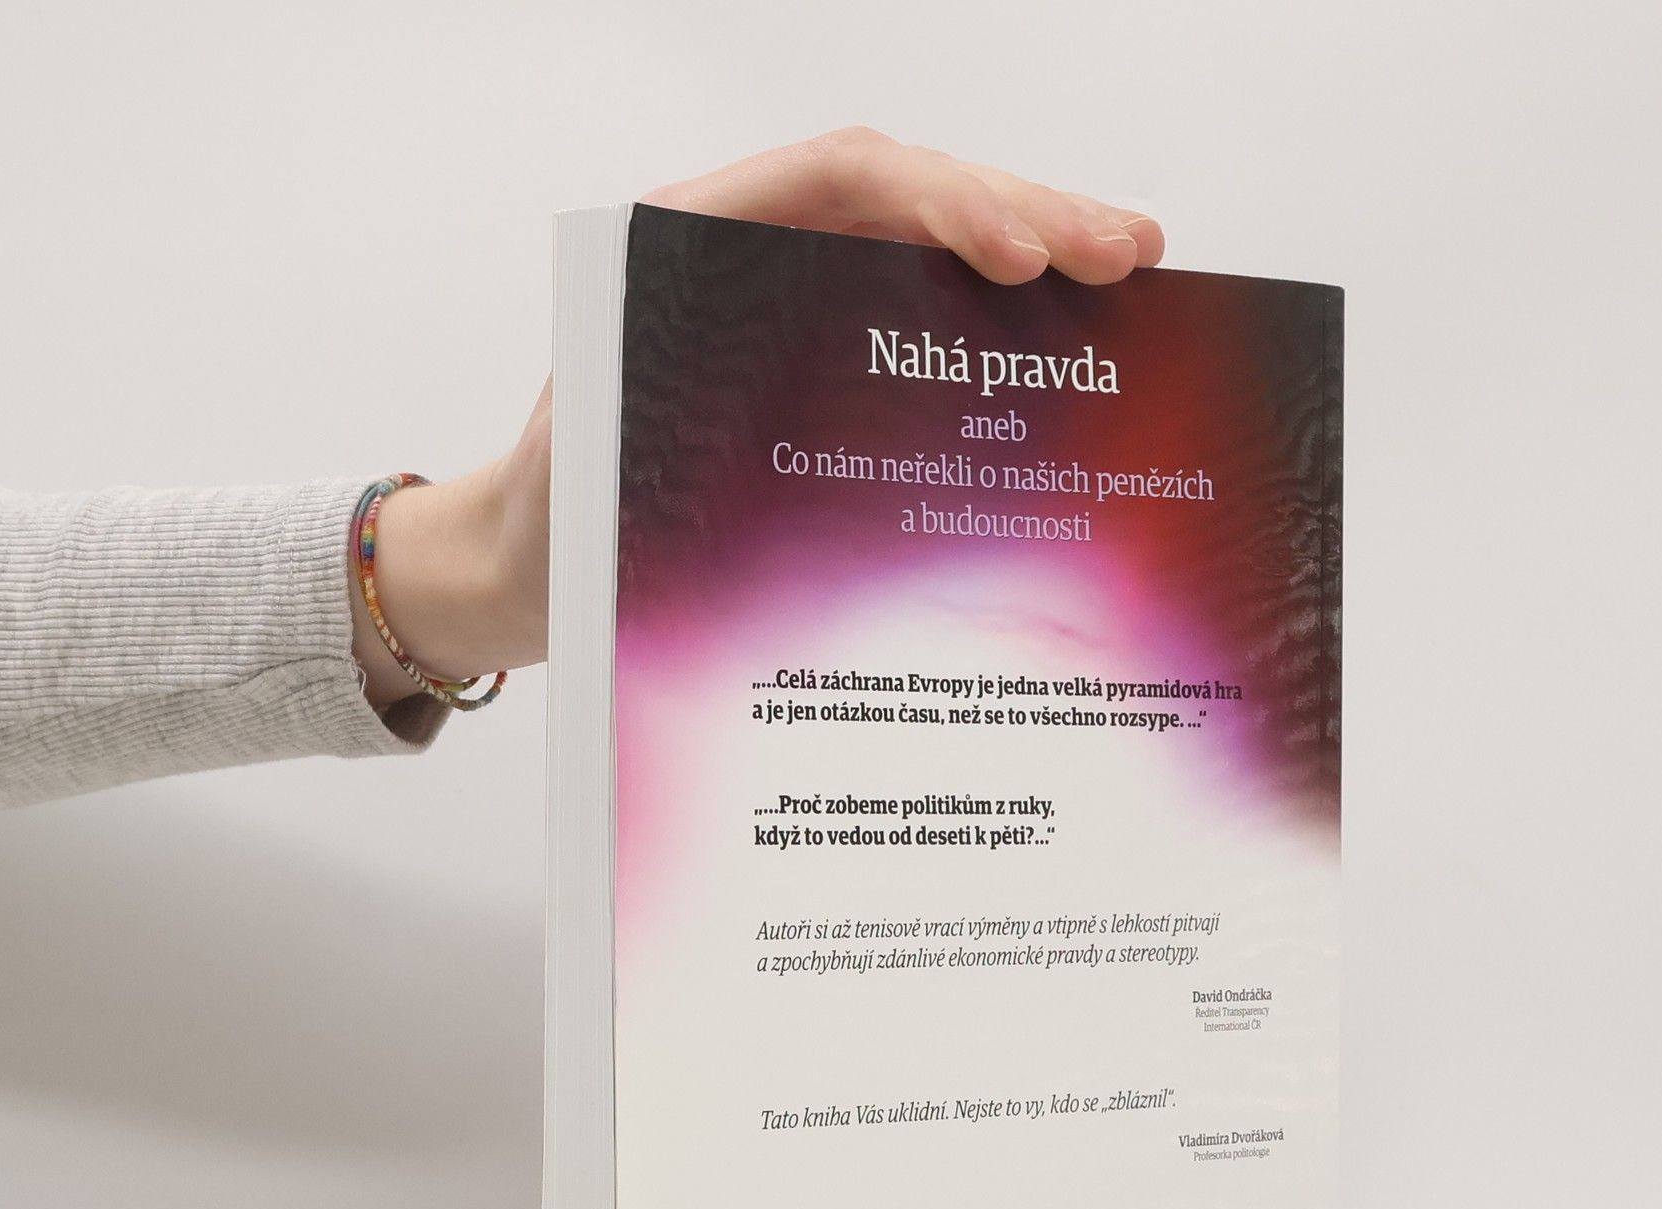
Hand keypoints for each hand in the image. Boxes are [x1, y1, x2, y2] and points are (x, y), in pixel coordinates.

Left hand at [357, 130, 1165, 705]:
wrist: (531, 574)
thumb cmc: (558, 525)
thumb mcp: (604, 464)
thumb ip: (678, 417)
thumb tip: (794, 420)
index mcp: (688, 242)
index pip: (841, 180)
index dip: (944, 204)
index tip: (1023, 261)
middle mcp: (748, 250)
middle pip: (907, 197)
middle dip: (1025, 213)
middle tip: (1128, 255)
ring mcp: (792, 300)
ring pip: (927, 248)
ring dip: (1033, 249)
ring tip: (1129, 268)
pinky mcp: (820, 358)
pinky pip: (919, 317)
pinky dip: (996, 322)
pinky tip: (1066, 332)